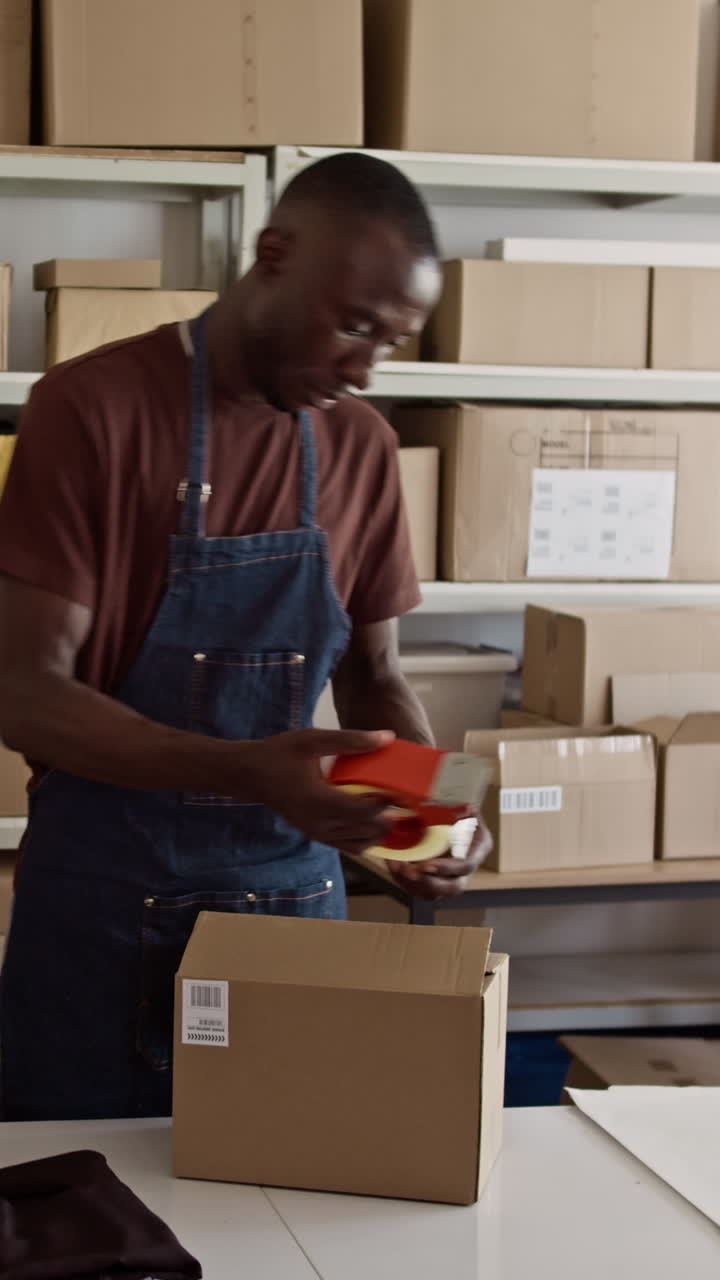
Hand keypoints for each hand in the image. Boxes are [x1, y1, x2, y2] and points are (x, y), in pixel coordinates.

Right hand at [249, 727, 395, 856]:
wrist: (250, 775)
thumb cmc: (279, 754)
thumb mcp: (313, 740)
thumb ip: (350, 740)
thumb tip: (387, 737)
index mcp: (318, 801)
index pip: (364, 811)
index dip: (389, 803)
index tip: (405, 789)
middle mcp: (319, 824)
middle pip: (368, 831)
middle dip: (390, 817)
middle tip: (406, 800)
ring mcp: (317, 834)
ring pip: (361, 843)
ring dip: (380, 829)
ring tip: (394, 809)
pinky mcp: (317, 836)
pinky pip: (349, 845)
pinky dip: (366, 837)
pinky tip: (375, 820)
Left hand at [386, 815, 491, 900]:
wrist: (450, 823)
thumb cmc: (461, 816)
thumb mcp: (468, 811)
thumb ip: (469, 812)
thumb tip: (468, 808)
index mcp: (477, 852)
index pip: (465, 867)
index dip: (447, 868)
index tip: (427, 865)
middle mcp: (464, 872)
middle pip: (450, 888)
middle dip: (428, 882)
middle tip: (410, 871)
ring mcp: (447, 880)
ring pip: (431, 892)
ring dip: (411, 882)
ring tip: (397, 867)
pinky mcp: (431, 882)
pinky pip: (417, 888)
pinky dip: (402, 878)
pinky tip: (393, 865)